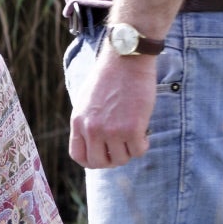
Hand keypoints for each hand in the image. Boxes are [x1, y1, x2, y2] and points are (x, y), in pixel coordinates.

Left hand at [70, 47, 157, 169]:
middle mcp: (92, 129)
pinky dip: (143, 145)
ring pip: (121, 159)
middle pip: (99, 163)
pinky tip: (144, 133)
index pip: (78, 156)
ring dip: (130, 151)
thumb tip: (94, 141)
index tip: (104, 155)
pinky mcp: (132, 127)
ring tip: (134, 136)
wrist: (125, 60)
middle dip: (113, 159)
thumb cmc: (109, 78)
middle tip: (123, 148)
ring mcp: (111, 130)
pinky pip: (138, 151)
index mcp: (78, 122)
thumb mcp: (87, 101)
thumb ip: (87, 121)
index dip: (92, 160)